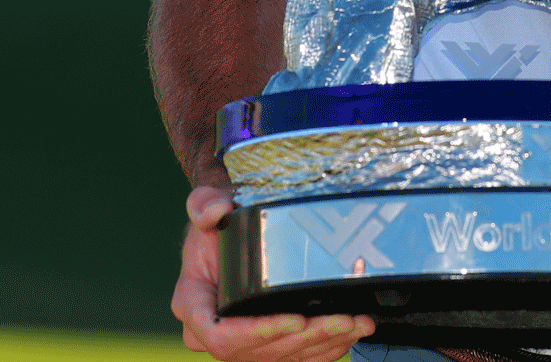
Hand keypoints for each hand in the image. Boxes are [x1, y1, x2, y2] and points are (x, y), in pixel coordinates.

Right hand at [172, 185, 374, 360]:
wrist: (226, 238)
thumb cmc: (215, 228)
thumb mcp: (205, 209)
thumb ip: (203, 204)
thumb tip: (214, 212)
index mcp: (193, 304)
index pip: (220, 334)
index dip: (260, 332)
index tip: (296, 319)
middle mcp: (213, 332)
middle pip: (259, 351)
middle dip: (305, 338)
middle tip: (342, 319)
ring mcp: (240, 343)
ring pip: (282, 357)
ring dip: (323, 344)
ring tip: (356, 323)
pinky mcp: (264, 346)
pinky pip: (295, 358)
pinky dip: (326, 349)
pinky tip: (350, 334)